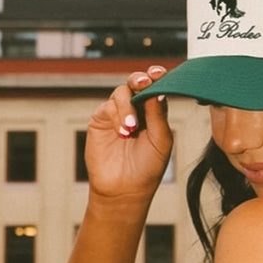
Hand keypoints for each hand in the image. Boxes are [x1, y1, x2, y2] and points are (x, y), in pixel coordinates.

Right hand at [84, 66, 172, 200]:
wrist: (124, 189)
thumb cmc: (147, 167)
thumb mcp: (160, 141)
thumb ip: (158, 116)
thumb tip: (158, 90)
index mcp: (154, 111)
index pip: (156, 88)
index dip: (157, 77)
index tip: (160, 73)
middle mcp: (136, 109)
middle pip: (136, 82)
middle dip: (140, 79)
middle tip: (144, 83)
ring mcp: (118, 113)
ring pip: (121, 93)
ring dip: (128, 107)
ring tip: (131, 129)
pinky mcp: (101, 120)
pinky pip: (108, 107)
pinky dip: (116, 116)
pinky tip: (122, 133)